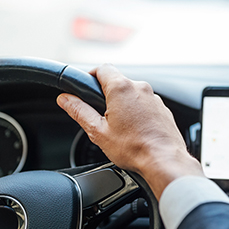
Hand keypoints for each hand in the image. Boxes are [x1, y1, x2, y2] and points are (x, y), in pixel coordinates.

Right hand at [57, 64, 202, 199]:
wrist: (164, 160)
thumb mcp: (98, 131)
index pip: (102, 68)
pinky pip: (145, 104)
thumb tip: (65, 99)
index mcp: (121, 88)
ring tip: (120, 128)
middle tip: (101, 115)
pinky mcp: (162, 108)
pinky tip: (135, 131)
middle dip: (107, 95)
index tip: (86, 87)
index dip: (91, 76)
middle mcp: (140, 87)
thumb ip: (79, 111)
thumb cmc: (134, 148)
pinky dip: (138, 112)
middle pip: (117, 81)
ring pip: (132, 93)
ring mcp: (154, 97)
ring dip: (123, 104)